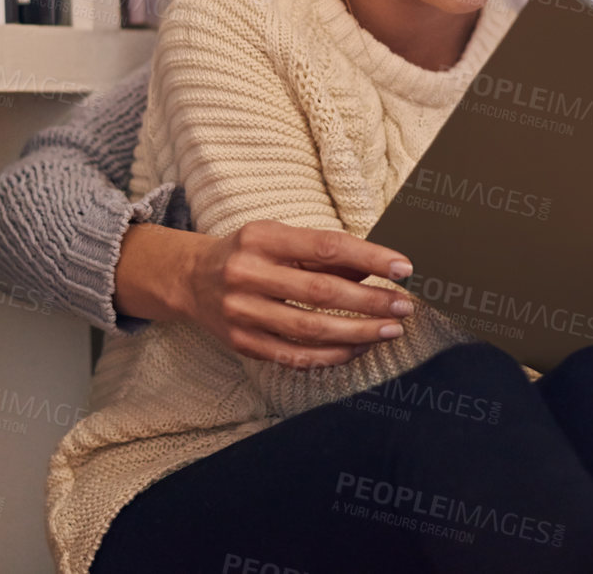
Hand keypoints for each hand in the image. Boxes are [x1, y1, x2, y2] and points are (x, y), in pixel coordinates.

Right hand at [114, 220, 416, 368]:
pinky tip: (356, 349)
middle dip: (370, 302)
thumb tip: (378, 265)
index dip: (370, 257)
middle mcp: (247, 274)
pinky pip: (293, 356)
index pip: (326, 247)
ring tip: (389, 330)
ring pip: (310, 330)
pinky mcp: (242, 343)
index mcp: (261, 238)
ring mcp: (241, 313)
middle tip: (403, 306)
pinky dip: (330, 355)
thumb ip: (323, 251)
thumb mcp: (279, 237)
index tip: (403, 267)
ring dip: (358, 333)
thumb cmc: (247, 252)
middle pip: (321, 292)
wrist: (190, 279)